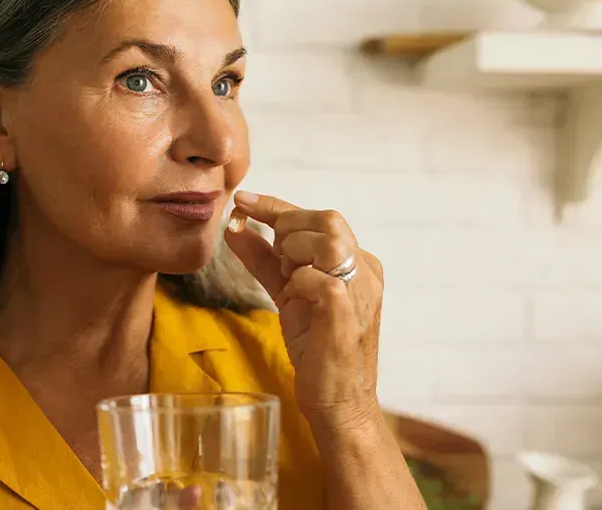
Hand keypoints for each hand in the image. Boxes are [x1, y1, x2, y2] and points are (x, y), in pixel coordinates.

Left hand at [223, 191, 385, 430]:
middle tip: (277, 263)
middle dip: (288, 229)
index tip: (243, 200)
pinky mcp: (348, 315)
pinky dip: (298, 283)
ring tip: (290, 281)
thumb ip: (265, 260)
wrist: (338, 402)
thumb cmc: (317, 349)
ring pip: (329, 241)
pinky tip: (295, 300)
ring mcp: (361, 292)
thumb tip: (235, 228)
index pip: (319, 218)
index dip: (277, 206)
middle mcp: (366, 271)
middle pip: (328, 219)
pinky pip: (321, 279)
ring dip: (296, 253)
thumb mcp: (288, 295)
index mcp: (357, 262)